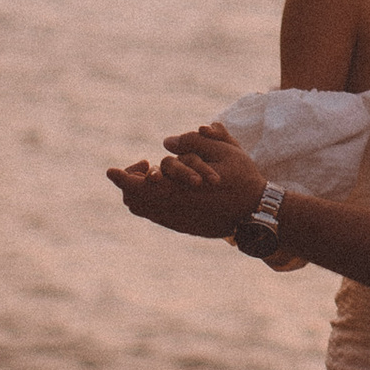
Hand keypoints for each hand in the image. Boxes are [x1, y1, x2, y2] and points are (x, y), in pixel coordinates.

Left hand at [107, 120, 263, 239]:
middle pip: (133, 201)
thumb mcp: (224, 151)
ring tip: (154, 176)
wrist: (257, 212)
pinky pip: (156, 216)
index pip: (135, 188)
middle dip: (129, 183)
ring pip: (143, 211)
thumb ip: (194, 142)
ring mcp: (177, 221)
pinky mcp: (183, 226)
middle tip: (144, 164)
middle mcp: (172, 210)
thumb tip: (167, 142)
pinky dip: (152, 202)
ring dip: (140, 193)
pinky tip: (166, 188)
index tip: (111, 170)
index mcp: (178, 191)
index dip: (121, 178)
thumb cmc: (243, 179)